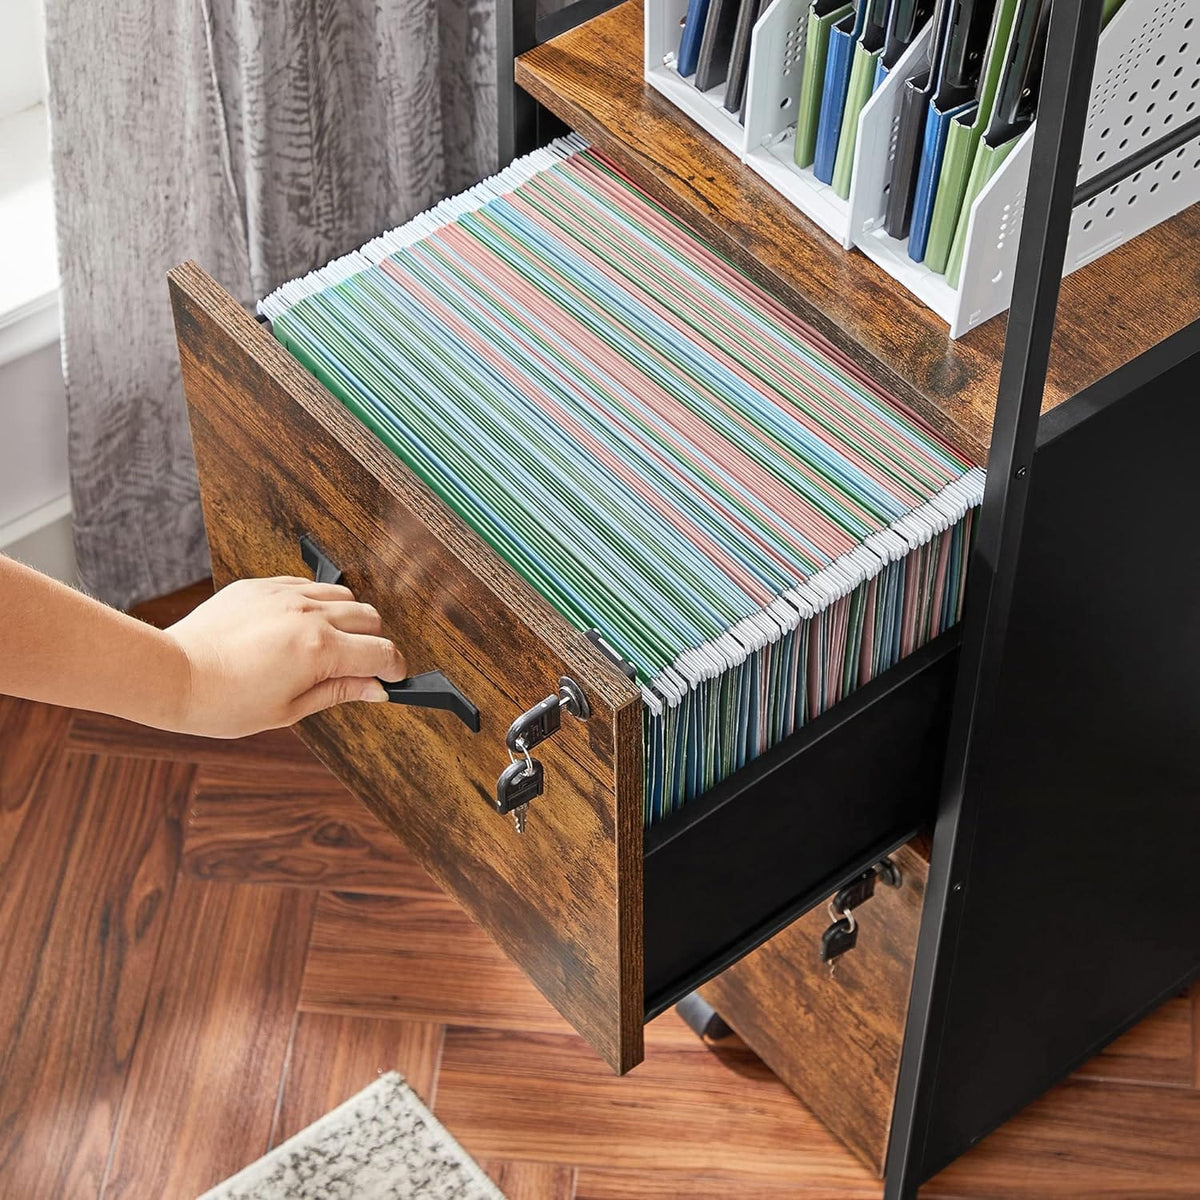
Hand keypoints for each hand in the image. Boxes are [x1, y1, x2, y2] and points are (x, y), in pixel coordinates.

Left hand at [164, 576, 406, 737]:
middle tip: (360, 664)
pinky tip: (300, 627)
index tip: (393, 676)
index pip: (380, 652)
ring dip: (347, 619)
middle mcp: (307, 615)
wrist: (173, 675)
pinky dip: (316, 604)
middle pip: (369, 617)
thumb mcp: (290, 709)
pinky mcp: (261, 585)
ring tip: (328, 644)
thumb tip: (375, 689)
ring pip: (342, 596)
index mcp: (318, 650)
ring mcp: (284, 594)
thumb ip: (339, 691)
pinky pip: (307, 585)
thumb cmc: (223, 701)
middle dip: (373, 642)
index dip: (394, 667)